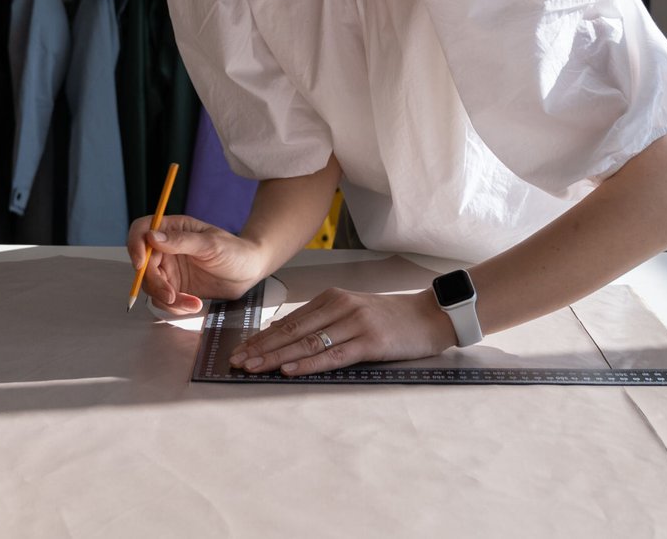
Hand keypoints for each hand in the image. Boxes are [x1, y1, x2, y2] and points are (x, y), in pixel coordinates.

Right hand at [128, 215, 266, 315]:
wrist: (249, 272)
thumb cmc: (235, 251)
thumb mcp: (210, 244)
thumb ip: (181, 241)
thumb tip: (152, 236)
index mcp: (173, 229)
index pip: (142, 231)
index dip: (135, 245)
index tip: (140, 264)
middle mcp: (166, 248)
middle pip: (143, 265)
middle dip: (155, 283)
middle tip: (171, 296)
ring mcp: (170, 269)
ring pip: (152, 286)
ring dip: (168, 299)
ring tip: (192, 303)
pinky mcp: (175, 287)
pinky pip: (164, 299)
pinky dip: (175, 307)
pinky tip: (194, 305)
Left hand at [228, 288, 456, 375]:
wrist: (430, 316)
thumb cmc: (390, 317)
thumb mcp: (351, 311)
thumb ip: (320, 320)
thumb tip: (281, 334)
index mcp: (332, 298)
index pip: (289, 321)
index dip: (262, 337)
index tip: (240, 350)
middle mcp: (340, 307)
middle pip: (292, 331)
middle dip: (261, 348)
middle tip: (236, 361)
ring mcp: (355, 323)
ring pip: (307, 343)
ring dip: (276, 357)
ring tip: (253, 367)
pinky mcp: (370, 342)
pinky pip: (332, 355)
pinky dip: (307, 363)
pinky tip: (289, 369)